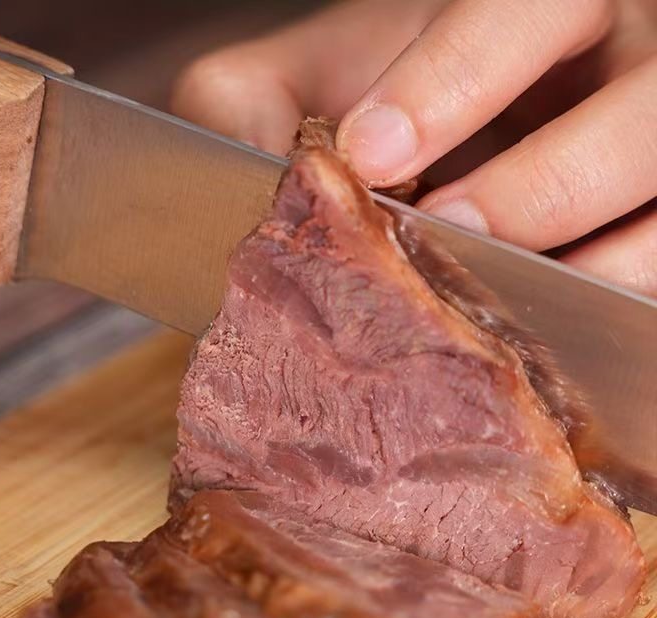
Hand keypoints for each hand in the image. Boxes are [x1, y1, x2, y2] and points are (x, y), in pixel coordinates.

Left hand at [172, 0, 656, 296]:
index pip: (532, 8)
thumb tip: (247, 167)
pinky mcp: (651, 229)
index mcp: (542, 14)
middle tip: (450, 232)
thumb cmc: (384, 112)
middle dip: (545, 183)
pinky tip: (547, 338)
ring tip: (510, 306)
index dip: (456, 81)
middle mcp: (621, 75)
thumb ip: (259, 104)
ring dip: (603, 265)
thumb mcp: (318, 86)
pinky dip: (617, 310)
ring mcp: (650, 163)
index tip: (372, 154)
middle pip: (642, 114)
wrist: (445, 147)